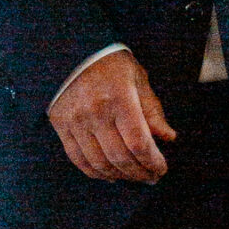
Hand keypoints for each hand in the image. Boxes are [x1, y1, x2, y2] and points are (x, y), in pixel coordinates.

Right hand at [49, 50, 176, 184]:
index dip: (153, 162)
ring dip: (120, 176)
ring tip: (134, 177)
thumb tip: (168, 138)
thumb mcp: (138, 78)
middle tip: (151, 178)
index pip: (139, 143)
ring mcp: (75, 120)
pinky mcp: (60, 125)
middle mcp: (95, 111)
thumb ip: (152, 110)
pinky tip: (111, 175)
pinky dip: (96, 173)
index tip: (162, 169)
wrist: (72, 50)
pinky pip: (78, 159)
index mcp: (120, 98)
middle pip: (120, 157)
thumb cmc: (111, 64)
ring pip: (99, 163)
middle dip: (140, 173)